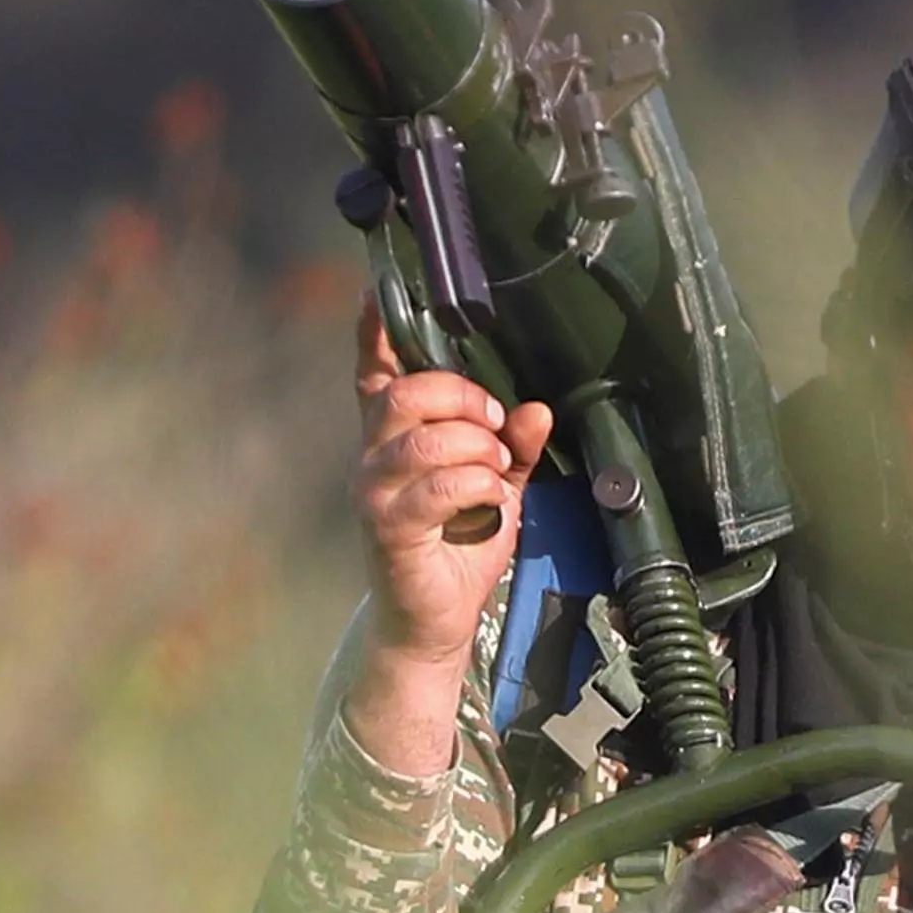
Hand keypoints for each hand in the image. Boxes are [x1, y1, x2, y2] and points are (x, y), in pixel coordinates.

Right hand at [345, 314, 550, 778]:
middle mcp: (372, 455)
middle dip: (462, 397)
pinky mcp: (387, 526)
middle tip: (496, 422)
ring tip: (497, 468)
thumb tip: (540, 409)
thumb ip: (515, 448)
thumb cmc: (459, 548)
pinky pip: (434, 486)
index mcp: (392, 437)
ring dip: (476, 446)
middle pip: (404, 393)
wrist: (433, 621)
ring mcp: (373, 489)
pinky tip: (492, 499)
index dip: (374, 333)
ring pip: (423, 438)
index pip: (373, 372)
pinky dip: (476, 485)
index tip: (378, 291)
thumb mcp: (497, 488)